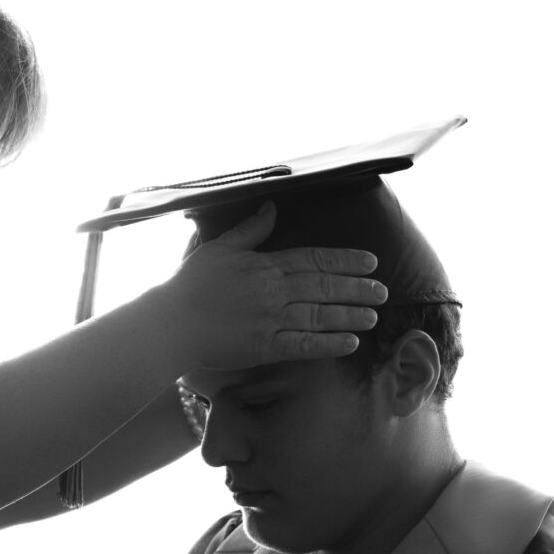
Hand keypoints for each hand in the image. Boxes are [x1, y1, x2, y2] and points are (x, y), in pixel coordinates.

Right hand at [160, 202, 387, 368]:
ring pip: (320, 315)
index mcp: (265, 265)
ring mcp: (271, 319)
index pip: (314, 259)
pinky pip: (304, 345)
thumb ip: (250, 229)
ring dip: (350, 315)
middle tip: (383, 291)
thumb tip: (272, 207)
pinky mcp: (265, 346)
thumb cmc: (190, 285)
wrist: (171, 323)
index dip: (345, 260)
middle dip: (357, 288)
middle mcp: (273, 291)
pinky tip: (350, 343)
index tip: (370, 262)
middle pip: (325, 287)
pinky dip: (328, 343)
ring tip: (373, 316)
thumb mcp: (220, 247)